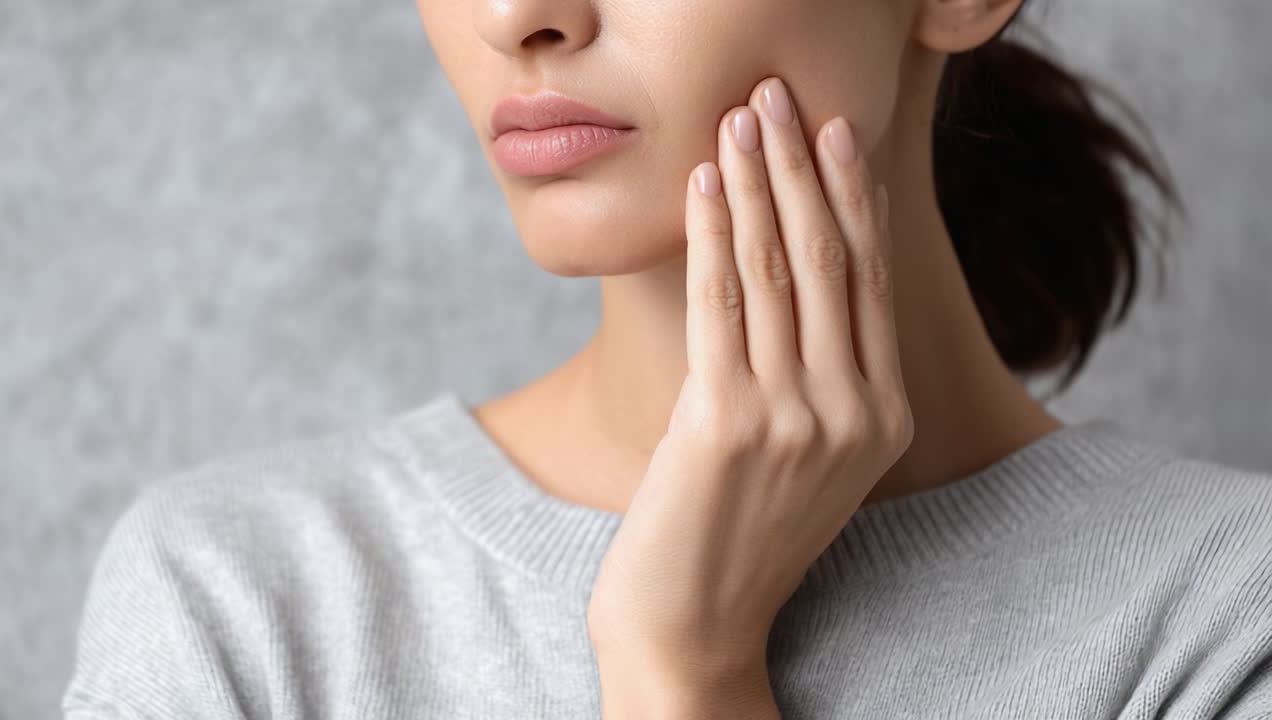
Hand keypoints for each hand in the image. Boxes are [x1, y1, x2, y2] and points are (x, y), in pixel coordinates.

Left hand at [587, 76, 913, 684]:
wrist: (695, 626)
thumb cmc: (740, 536)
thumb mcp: (805, 457)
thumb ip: (821, 380)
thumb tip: (797, 281)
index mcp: (885, 417)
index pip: (868, 282)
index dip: (851, 197)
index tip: (834, 134)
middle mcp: (855, 411)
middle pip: (830, 260)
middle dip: (803, 167)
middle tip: (780, 97)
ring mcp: (797, 417)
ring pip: (777, 270)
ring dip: (758, 182)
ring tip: (741, 119)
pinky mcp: (728, 422)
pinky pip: (721, 303)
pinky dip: (715, 234)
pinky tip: (708, 186)